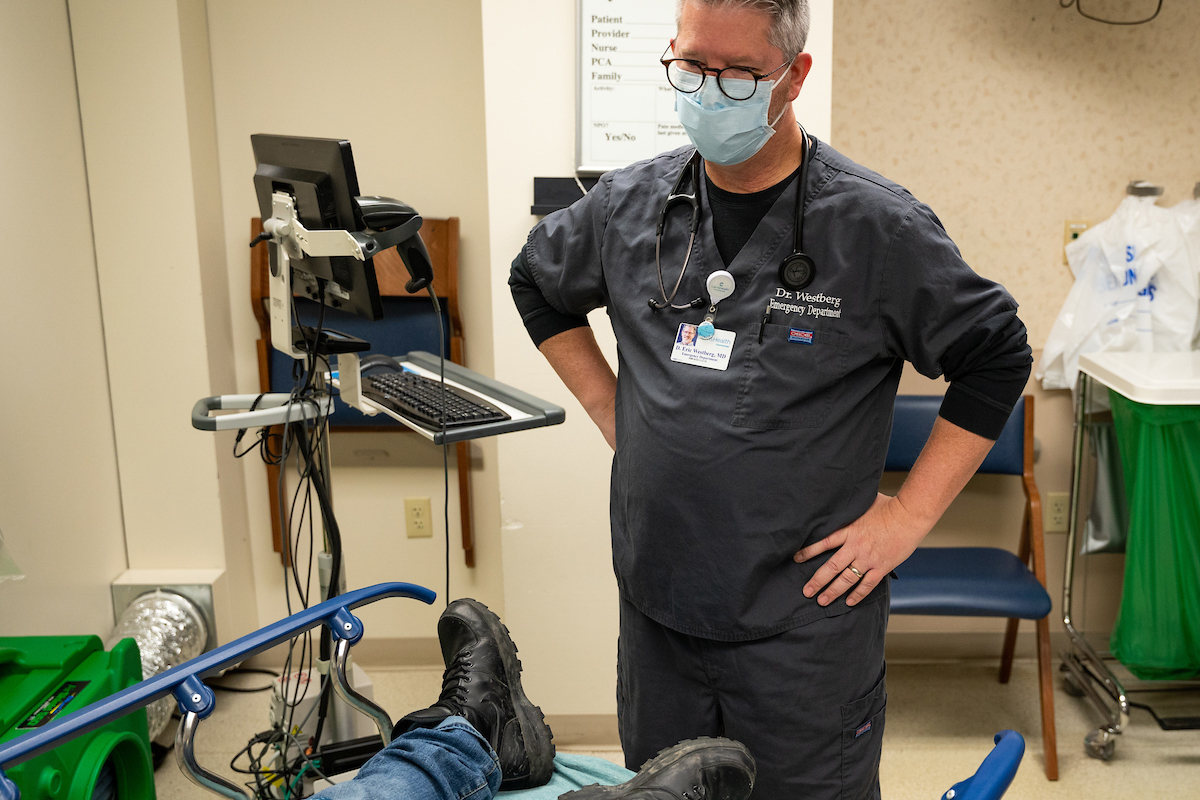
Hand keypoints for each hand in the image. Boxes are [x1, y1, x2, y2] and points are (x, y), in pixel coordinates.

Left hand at [794, 493, 930, 606]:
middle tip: (806, 592)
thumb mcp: (862, 504)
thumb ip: (849, 509)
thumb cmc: (889, 506)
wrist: (910, 515)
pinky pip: (867, 584)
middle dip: (817, 581)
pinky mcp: (882, 566)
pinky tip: (848, 602)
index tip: (797, 559)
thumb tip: (838, 502)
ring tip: (822, 601)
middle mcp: (856, 546)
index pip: (823, 543)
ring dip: (833, 591)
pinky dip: (857, 594)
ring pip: (847, 579)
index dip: (809, 552)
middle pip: (832, 567)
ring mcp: (869, 558)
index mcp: (849, 530)